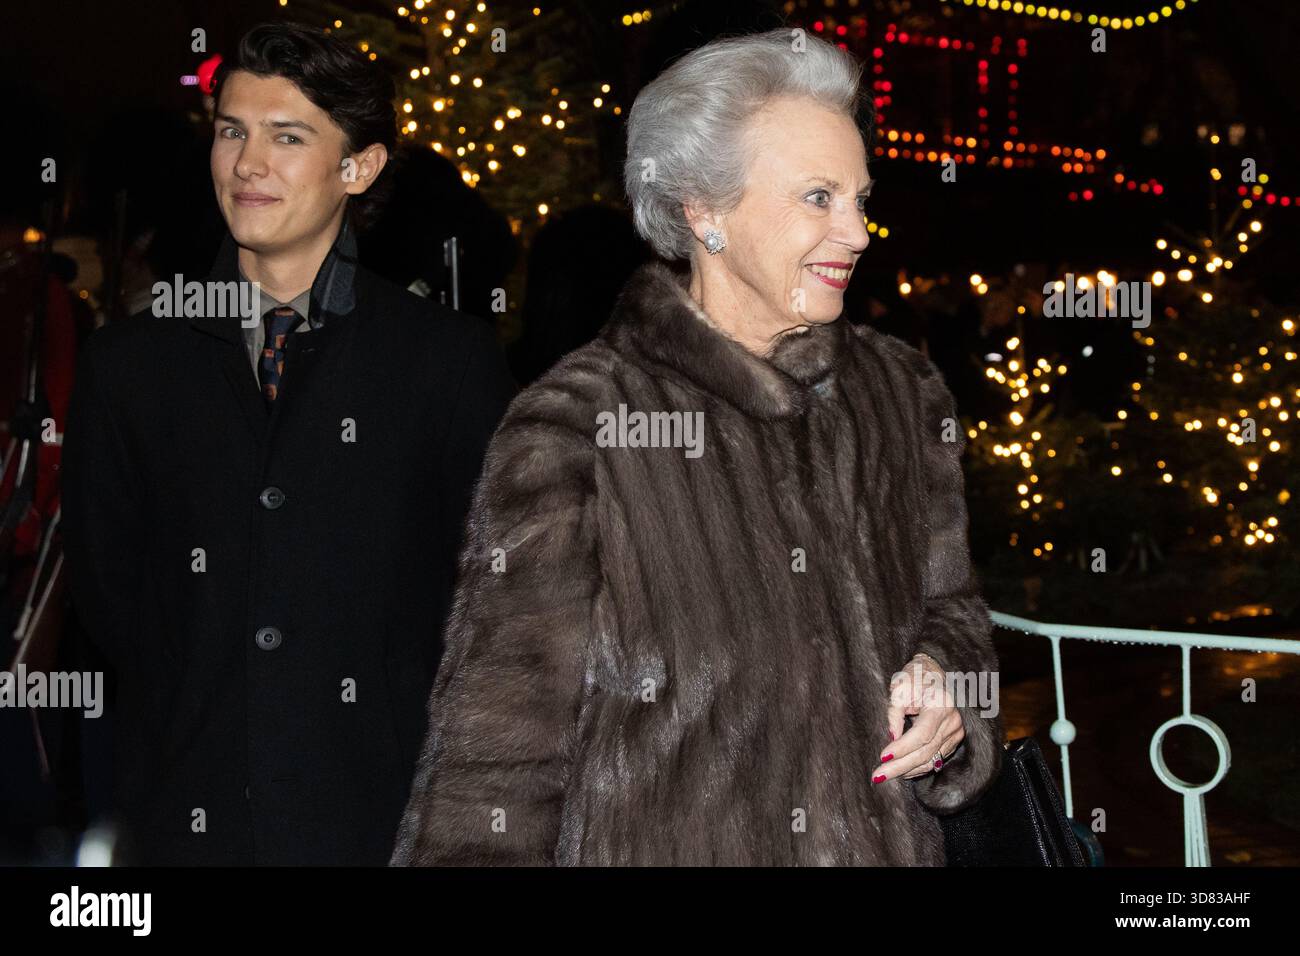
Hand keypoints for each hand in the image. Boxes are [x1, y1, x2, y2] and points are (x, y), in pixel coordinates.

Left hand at [870, 652, 964, 783]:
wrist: (934, 673)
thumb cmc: (914, 677)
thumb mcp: (899, 687)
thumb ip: (895, 712)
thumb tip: (892, 738)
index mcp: (941, 705)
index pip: (922, 734)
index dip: (902, 748)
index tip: (882, 757)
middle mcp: (952, 721)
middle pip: (926, 751)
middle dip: (900, 766)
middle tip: (877, 776)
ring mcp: (956, 732)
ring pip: (930, 759)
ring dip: (907, 770)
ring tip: (885, 775)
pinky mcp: (953, 740)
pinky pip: (935, 759)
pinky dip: (917, 767)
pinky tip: (901, 771)